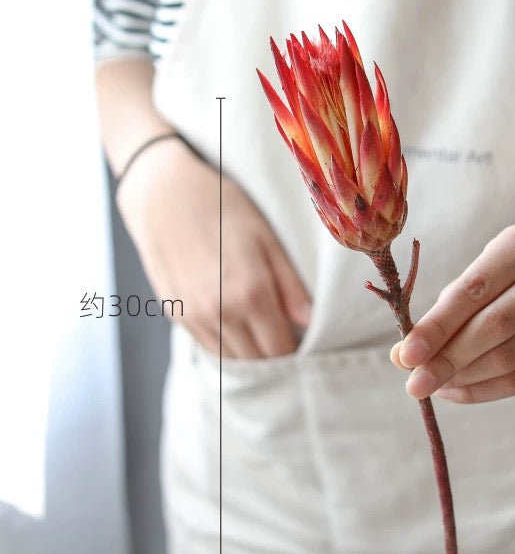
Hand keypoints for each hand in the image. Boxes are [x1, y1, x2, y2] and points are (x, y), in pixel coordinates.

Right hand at [116, 138, 310, 357]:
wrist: (163, 193)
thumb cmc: (224, 207)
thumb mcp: (267, 238)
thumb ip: (291, 286)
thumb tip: (312, 322)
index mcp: (251, 292)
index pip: (280, 349)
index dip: (297, 352)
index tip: (307, 345)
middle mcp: (221, 311)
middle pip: (258, 360)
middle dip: (276, 356)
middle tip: (289, 341)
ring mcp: (195, 316)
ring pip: (232, 360)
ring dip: (252, 356)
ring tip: (265, 337)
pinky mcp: (177, 314)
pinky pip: (210, 348)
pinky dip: (229, 347)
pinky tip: (240, 330)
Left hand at [389, 223, 514, 402]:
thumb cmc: (504, 282)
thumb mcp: (476, 278)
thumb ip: (441, 313)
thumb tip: (402, 358)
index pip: (474, 289)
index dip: (437, 325)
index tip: (406, 355)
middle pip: (495, 326)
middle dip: (447, 359)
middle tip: (415, 383)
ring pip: (508, 359)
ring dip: (462, 378)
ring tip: (433, 385)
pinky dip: (482, 391)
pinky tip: (457, 390)